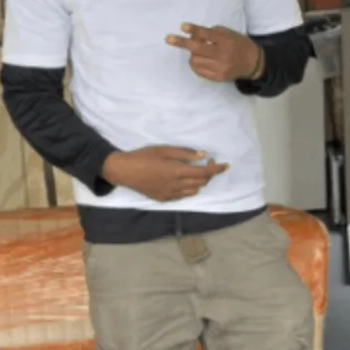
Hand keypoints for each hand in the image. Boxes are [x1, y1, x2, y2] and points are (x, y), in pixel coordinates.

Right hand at [102, 146, 228, 201]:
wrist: (124, 171)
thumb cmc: (144, 156)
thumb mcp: (164, 150)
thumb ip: (185, 153)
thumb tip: (203, 155)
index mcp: (177, 171)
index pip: (204, 172)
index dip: (217, 169)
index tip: (226, 165)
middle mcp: (176, 185)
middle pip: (201, 182)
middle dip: (209, 173)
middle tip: (206, 161)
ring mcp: (170, 194)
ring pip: (194, 190)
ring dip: (200, 181)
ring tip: (195, 170)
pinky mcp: (164, 199)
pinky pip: (184, 195)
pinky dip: (189, 188)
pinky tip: (184, 180)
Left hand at [166, 23, 263, 82]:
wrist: (252, 63)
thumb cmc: (238, 44)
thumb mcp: (229, 33)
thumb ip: (212, 33)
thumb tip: (193, 34)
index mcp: (227, 41)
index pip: (208, 34)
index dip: (195, 30)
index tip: (182, 27)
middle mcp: (223, 55)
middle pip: (198, 49)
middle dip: (182, 43)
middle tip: (168, 39)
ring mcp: (220, 68)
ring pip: (195, 60)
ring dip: (193, 54)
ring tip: (199, 51)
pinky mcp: (217, 77)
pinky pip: (199, 70)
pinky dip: (196, 63)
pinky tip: (201, 59)